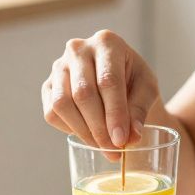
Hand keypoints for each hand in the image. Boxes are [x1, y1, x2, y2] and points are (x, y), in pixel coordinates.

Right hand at [41, 29, 159, 147]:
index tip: (122, 140)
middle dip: (99, 127)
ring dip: (84, 132)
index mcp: (107, 42)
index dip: (115, 113)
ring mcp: (59, 67)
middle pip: (83, 93)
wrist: (118, 79)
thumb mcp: (147, 90)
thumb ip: (140, 110)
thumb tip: (131, 137)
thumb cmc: (135, 82)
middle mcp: (78, 49)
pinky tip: (89, 134)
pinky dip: (70, 129)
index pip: (108, 81)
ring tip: (104, 147)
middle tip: (114, 151)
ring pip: (62, 104)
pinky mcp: (48, 86)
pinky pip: (52, 113)